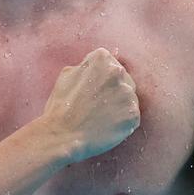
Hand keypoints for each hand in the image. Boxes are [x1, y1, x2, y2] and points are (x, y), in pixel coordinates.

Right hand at [42, 47, 140, 162]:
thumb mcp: (67, 74)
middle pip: (123, 80)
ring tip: (100, 117)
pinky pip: (131, 117)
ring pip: (128, 99)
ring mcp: (128, 94)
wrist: (62, 135)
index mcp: (102, 59)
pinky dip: (122, 122)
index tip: (92, 91)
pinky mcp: (133, 114)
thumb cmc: (60, 106)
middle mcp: (118, 72)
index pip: (110, 65)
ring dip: (119, 107)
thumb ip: (87, 66)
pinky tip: (107, 126)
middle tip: (97, 106)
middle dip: (113, 92)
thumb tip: (96, 68)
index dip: (100, 80)